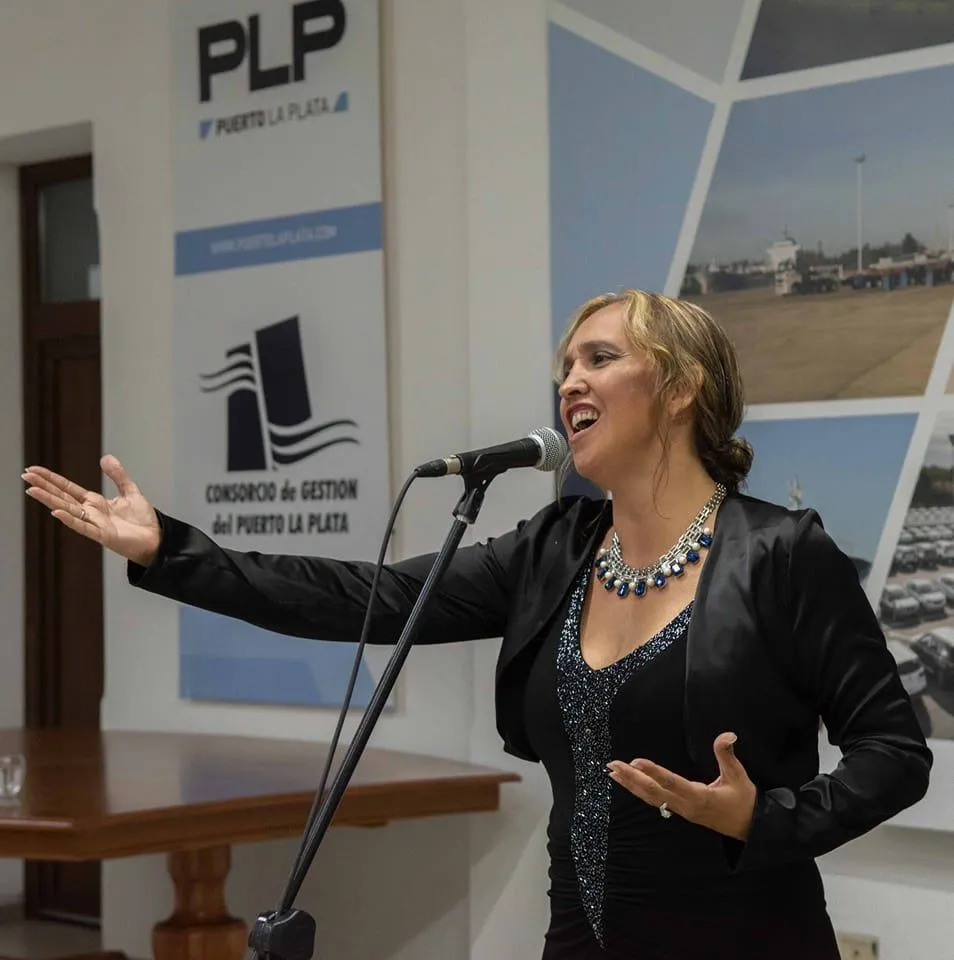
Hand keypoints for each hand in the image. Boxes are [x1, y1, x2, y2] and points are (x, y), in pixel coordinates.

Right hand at [22, 454, 161, 566]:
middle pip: (62, 497)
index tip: (34, 470)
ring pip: (68, 510)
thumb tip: (105, 458)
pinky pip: (83, 527)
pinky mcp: (103, 535)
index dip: (52, 479)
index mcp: (95, 503)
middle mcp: (91, 513)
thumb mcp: (130, 492)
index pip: (68, 488)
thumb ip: (118, 476)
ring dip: (49, 500)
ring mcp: (95, 524)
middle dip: (44, 486)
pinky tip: (55, 512)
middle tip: (25, 475)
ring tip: (32, 490)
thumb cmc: (143, 520)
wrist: (157, 539)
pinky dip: (70, 520)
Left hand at [607, 732, 756, 840]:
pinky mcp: (680, 811)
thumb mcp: (739, 776)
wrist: (749, 828)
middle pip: (654, 792)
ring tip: (612, 772)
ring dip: (631, 785)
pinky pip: (655, 801)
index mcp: (700, 797)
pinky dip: (639, 791)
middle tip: (613, 765)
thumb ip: (727, 755)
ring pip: (651, 798)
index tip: (636, 762)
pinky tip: (629, 783)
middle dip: (632, 778)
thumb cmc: (744, 801)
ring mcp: (681, 811)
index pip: (672, 782)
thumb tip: (728, 734)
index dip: (654, 772)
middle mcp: (686, 806)